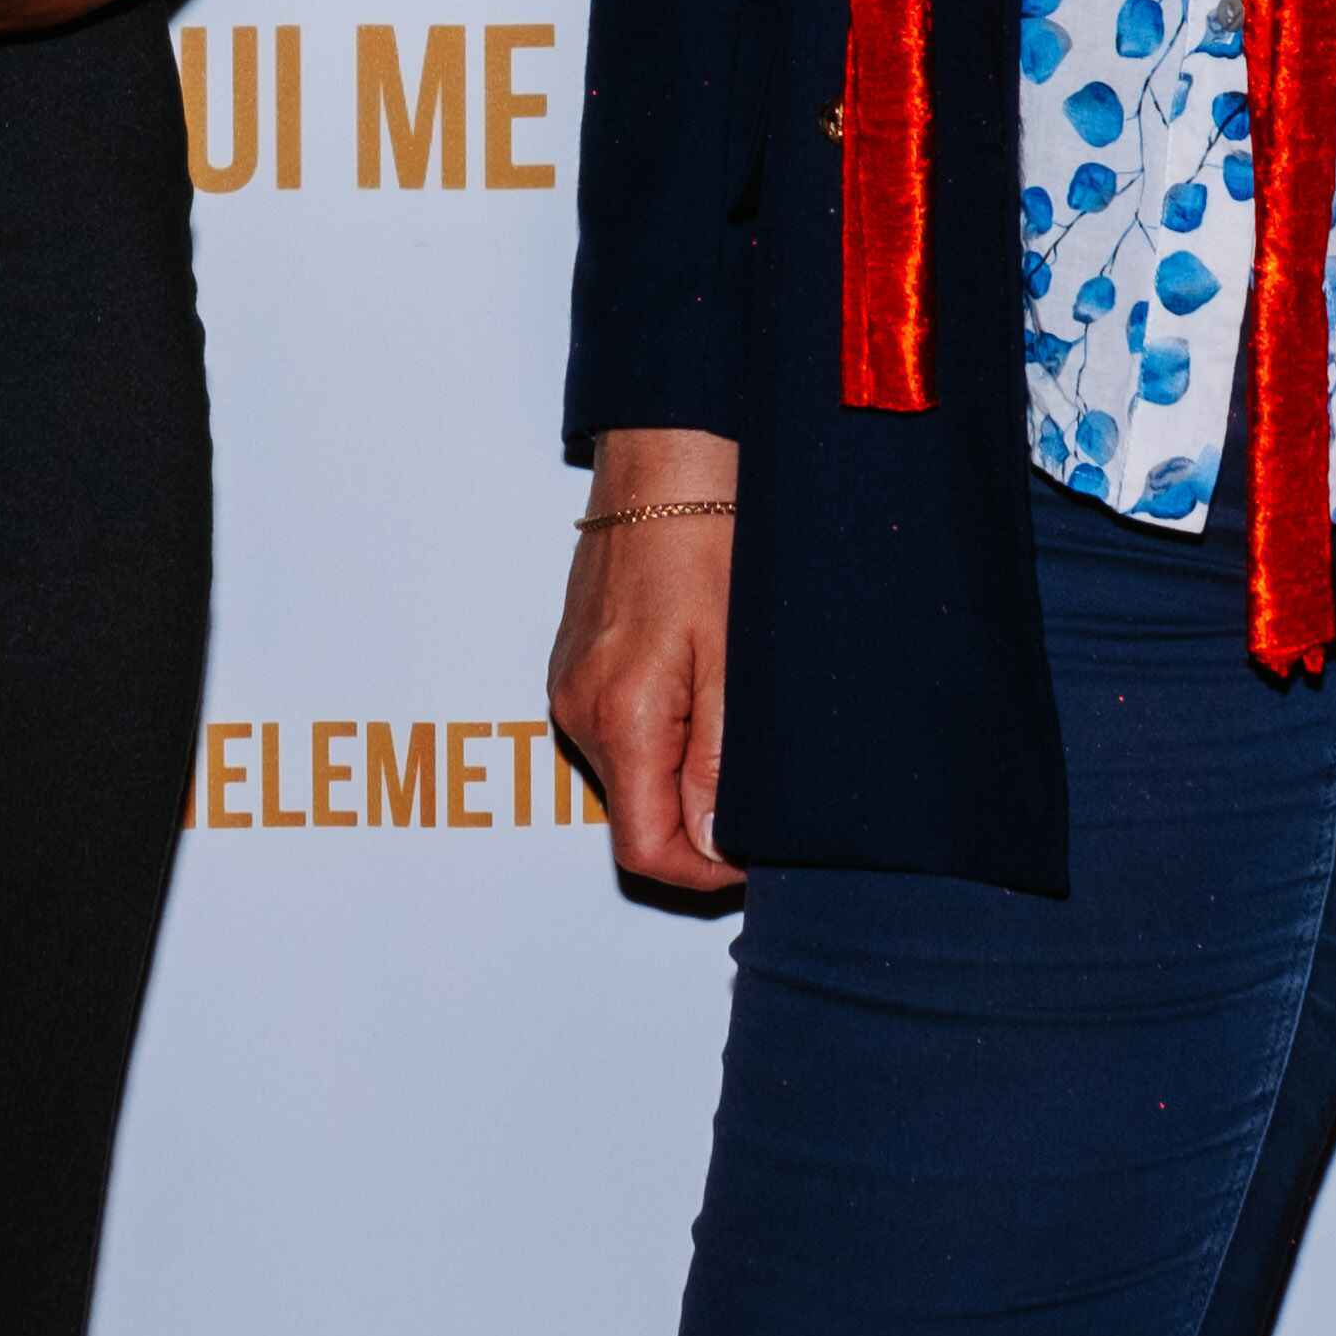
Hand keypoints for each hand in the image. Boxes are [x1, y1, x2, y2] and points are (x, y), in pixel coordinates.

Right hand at [547, 426, 738, 894]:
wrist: (665, 461)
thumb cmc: (708, 542)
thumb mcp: (735, 664)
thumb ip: (720, 763)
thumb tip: (718, 846)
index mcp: (619, 716)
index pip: (644, 851)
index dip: (703, 874)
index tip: (753, 857)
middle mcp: (580, 711)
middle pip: (636, 817)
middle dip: (699, 823)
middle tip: (764, 793)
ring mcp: (572, 686)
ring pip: (630, 775)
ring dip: (682, 775)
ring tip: (737, 726)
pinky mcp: (576, 665)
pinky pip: (618, 731)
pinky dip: (662, 736)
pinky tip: (703, 691)